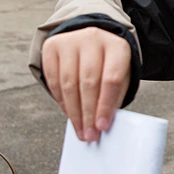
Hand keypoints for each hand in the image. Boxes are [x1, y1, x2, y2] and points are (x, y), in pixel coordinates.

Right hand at [41, 27, 131, 142]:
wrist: (91, 39)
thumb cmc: (108, 62)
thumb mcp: (121, 76)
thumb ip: (113, 97)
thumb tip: (101, 124)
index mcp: (116, 46)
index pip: (111, 79)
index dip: (105, 105)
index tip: (102, 126)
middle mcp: (93, 38)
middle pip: (88, 82)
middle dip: (88, 113)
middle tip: (89, 134)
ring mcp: (70, 40)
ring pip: (68, 83)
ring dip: (73, 112)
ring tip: (79, 128)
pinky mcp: (52, 46)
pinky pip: (53, 79)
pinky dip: (60, 100)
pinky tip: (68, 112)